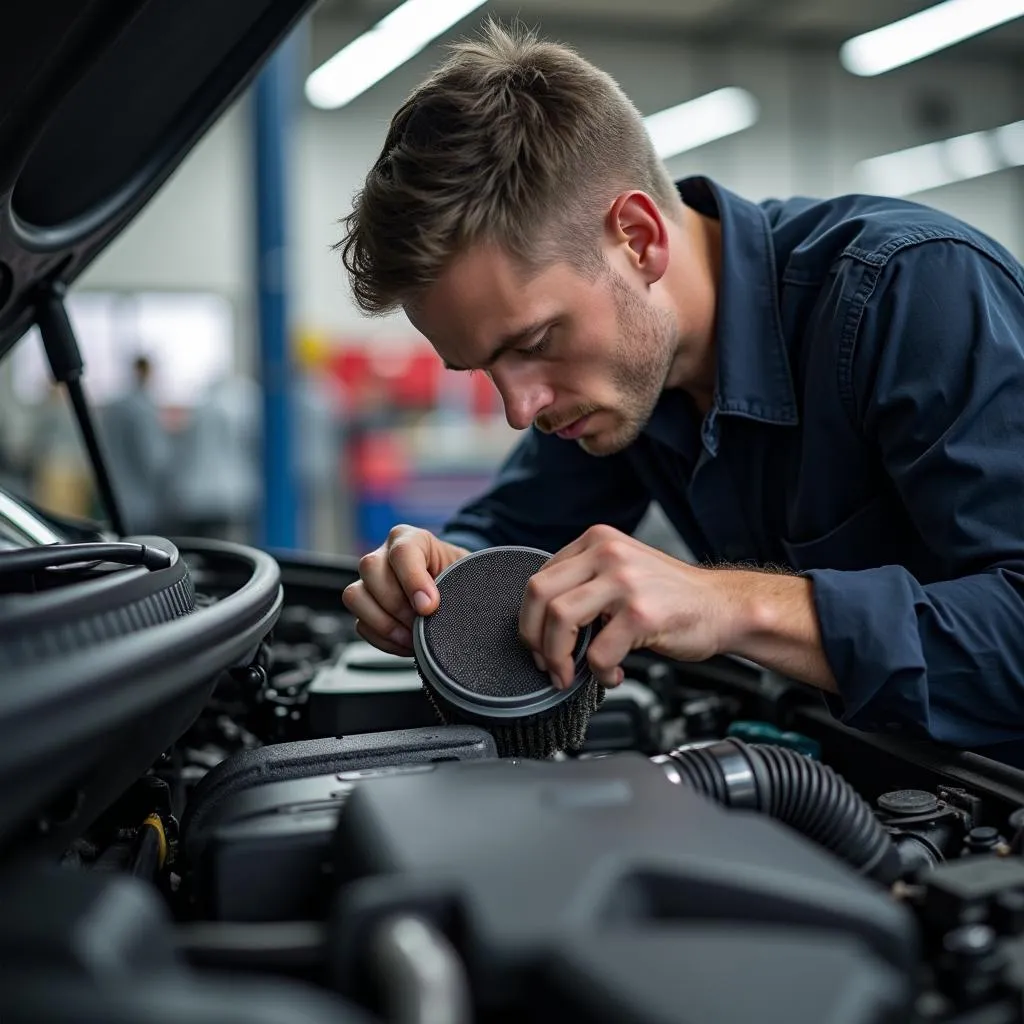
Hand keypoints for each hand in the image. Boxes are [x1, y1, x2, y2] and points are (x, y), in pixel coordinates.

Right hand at [342, 525, 469, 655]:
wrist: (455, 592)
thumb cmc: (460, 578)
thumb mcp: (466, 573)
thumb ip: (459, 581)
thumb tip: (440, 606)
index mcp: (411, 539)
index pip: (402, 551)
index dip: (413, 581)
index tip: (429, 607)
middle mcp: (384, 555)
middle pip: (371, 569)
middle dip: (398, 604)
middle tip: (421, 622)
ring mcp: (369, 581)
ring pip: (356, 596)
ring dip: (385, 623)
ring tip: (413, 636)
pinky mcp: (365, 607)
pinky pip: (360, 624)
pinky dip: (383, 639)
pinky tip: (406, 642)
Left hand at [519, 525, 741, 688]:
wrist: (724, 606)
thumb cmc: (671, 597)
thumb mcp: (620, 570)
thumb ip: (583, 583)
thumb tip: (540, 622)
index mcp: (596, 541)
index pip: (539, 577)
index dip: (530, 618)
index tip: (538, 644)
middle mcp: (607, 553)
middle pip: (539, 594)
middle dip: (533, 638)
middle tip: (546, 664)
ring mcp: (625, 581)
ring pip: (559, 620)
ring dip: (557, 658)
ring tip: (570, 675)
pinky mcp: (641, 613)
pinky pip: (598, 651)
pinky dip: (599, 673)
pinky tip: (613, 674)